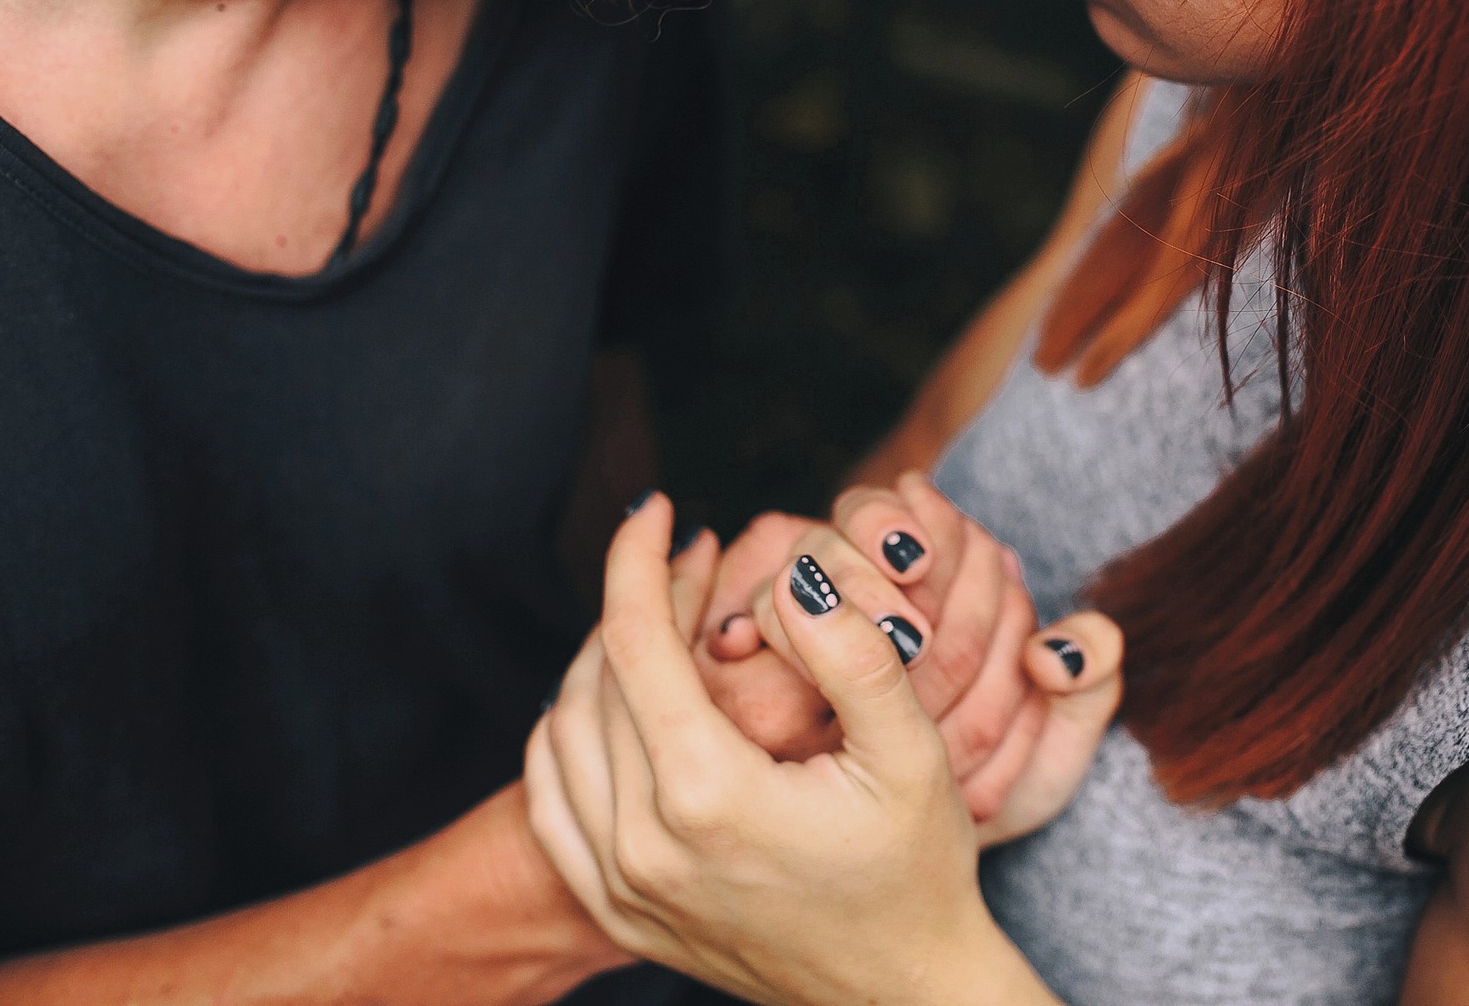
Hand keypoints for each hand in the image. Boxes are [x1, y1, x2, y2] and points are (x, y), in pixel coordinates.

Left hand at [524, 497, 1062, 1005]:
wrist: (902, 991)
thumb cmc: (919, 868)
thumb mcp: (913, 753)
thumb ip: (855, 656)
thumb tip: (792, 578)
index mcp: (709, 795)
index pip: (635, 640)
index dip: (638, 558)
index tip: (659, 509)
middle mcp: (644, 844)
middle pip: (596, 679)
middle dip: (636, 600)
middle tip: (691, 562)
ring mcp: (623, 887)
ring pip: (562, 733)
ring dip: (599, 661)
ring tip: (659, 621)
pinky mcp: (621, 914)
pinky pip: (549, 805)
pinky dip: (565, 738)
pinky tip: (610, 705)